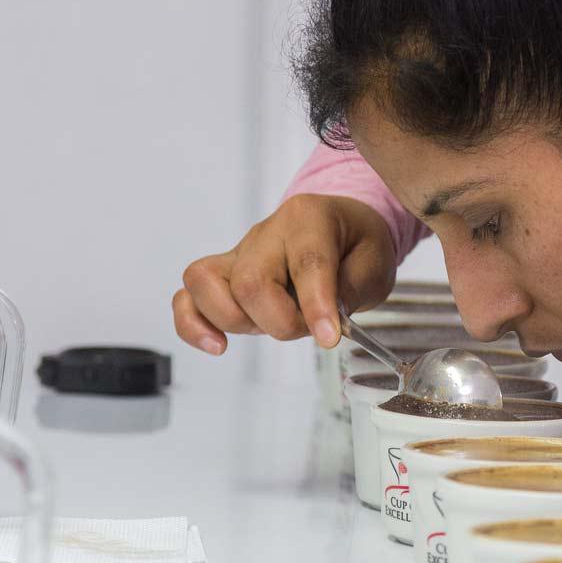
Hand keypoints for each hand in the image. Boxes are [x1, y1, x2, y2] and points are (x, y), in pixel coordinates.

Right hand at [173, 195, 395, 354]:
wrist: (342, 230)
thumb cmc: (356, 244)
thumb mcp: (373, 263)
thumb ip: (351, 289)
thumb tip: (325, 321)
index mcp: (309, 217)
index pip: (306, 262)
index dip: (316, 305)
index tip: (329, 337)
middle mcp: (266, 231)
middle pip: (250, 280)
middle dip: (279, 321)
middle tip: (309, 328)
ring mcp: (238, 252)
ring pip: (205, 283)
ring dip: (236, 321)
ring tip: (268, 327)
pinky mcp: (221, 275)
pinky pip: (187, 296)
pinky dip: (193, 324)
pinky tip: (216, 344)